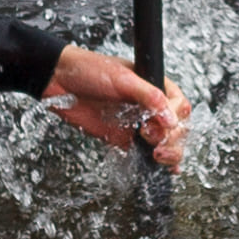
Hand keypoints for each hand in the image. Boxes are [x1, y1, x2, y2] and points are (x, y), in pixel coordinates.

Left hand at [42, 44, 191, 167]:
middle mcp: (150, 106)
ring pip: (165, 143)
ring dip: (169, 152)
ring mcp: (138, 123)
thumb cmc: (89, 69)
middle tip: (157, 144)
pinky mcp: (123, 137)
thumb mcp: (123, 78)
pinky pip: (144, 153)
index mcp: (155, 86)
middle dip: (173, 138)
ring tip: (157, 155)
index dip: (175, 118)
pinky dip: (155, 162)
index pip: (179, 105)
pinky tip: (164, 169)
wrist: (59, 80)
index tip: (165, 124)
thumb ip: (149, 97)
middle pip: (177, 128)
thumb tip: (171, 118)